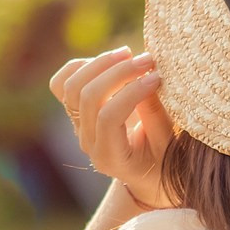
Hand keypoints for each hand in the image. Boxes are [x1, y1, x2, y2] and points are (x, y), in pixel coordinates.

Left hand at [50, 46, 176, 207]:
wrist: (145, 175)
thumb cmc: (163, 161)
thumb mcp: (168, 144)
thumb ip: (155, 115)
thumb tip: (146, 77)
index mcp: (110, 157)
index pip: (109, 117)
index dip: (132, 92)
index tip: (157, 78)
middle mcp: (88, 142)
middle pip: (86, 97)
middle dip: (117, 72)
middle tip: (148, 60)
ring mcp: (78, 127)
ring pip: (70, 87)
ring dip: (99, 64)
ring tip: (128, 54)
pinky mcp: (76, 112)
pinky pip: (61, 84)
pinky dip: (81, 66)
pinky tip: (109, 62)